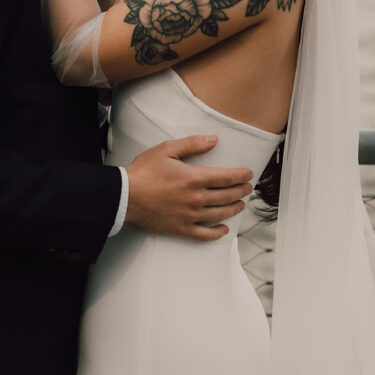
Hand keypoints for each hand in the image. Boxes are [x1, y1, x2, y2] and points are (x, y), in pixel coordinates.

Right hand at [125, 135, 253, 240]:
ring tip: (240, 205)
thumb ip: (192, 144)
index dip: (240, 176)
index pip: (226, 177)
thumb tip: (214, 139)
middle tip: (248, 188)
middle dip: (240, 191)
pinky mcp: (181, 229)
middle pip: (226, 196)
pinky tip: (224, 229)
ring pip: (219, 214)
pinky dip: (217, 233)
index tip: (249, 174)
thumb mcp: (167, 149)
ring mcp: (189, 216)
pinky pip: (204, 234)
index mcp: (194, 178)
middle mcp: (196, 199)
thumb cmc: (145, 171)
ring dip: (233, 209)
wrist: (126, 196)